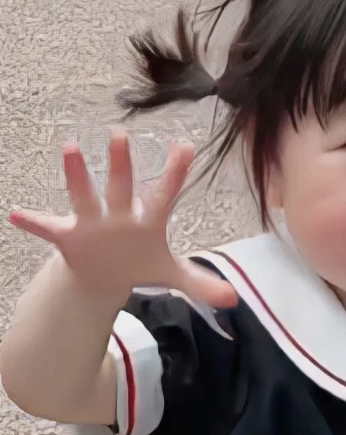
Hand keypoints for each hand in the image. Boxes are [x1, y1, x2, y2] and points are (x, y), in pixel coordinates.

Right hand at [9, 129, 237, 307]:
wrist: (107, 274)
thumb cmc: (141, 263)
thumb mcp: (171, 275)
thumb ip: (200, 283)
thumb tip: (234, 300)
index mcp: (149, 221)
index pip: (166, 193)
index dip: (176, 172)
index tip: (187, 146)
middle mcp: (120, 215)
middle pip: (122, 185)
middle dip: (122, 163)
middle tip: (121, 134)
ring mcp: (93, 223)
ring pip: (85, 195)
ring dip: (77, 174)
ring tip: (71, 147)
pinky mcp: (69, 237)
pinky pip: (48, 228)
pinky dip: (34, 222)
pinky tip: (17, 214)